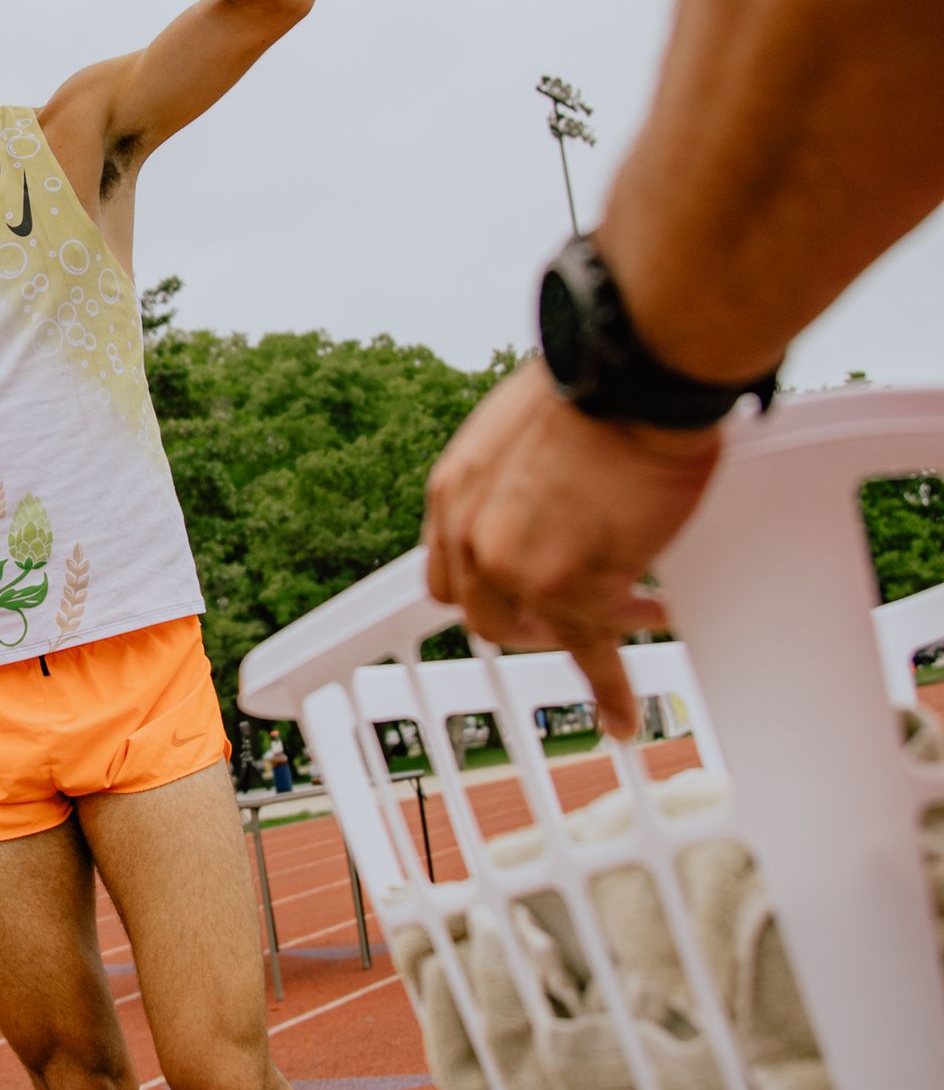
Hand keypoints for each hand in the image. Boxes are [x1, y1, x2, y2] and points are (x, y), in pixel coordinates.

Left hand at [422, 360, 719, 737]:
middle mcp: (471, 535)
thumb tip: (546, 484)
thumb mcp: (522, 425)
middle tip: (583, 613)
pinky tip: (624, 715)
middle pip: (487, 613)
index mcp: (454, 490)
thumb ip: (516, 471)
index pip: (451, 568)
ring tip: (638, 618)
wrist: (632, 375)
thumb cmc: (598, 381)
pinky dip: (609, 686)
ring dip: (585, 635)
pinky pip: (592, 648)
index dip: (488, 588)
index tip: (519, 597)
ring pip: (542, 632)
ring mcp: (517, 567)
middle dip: (533, 619)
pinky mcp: (571, 588)